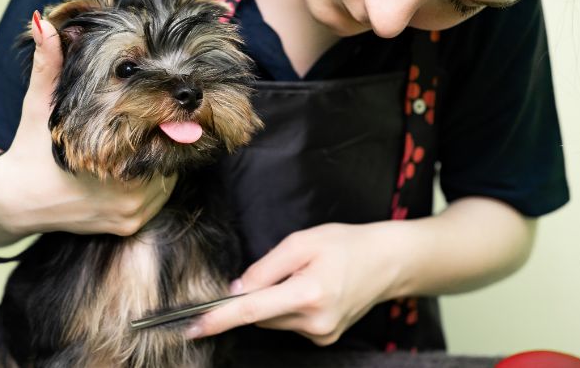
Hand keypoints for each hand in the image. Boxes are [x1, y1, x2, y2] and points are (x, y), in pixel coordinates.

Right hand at [0, 12, 176, 237]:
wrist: (14, 202)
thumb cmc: (29, 149)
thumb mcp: (38, 105)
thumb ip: (47, 66)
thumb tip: (45, 24)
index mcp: (107, 168)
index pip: (159, 140)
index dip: (166, 120)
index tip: (168, 103)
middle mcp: (123, 199)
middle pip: (167, 159)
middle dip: (166, 136)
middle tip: (172, 113)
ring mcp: (128, 216)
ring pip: (167, 179)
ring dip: (165, 158)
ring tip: (162, 133)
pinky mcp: (128, 226)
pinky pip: (159, 198)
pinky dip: (158, 179)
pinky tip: (149, 158)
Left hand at [186, 222, 402, 345]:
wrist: (387, 262)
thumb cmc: (345, 244)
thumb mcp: (302, 242)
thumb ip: (265, 267)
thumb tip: (236, 290)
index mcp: (308, 293)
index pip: (250, 310)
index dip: (218, 318)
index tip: (192, 326)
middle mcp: (314, 321)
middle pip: (260, 315)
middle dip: (257, 294)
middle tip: (284, 269)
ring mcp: (321, 334)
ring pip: (273, 320)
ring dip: (275, 300)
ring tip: (305, 276)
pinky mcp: (324, 338)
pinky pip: (289, 323)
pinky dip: (290, 307)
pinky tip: (313, 290)